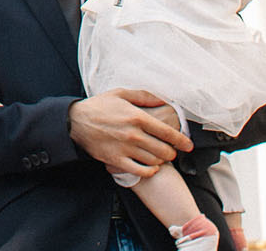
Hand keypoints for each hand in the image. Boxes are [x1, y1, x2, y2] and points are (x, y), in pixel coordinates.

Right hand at [72, 89, 187, 175]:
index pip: (167, 132)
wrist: (76, 121)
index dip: (182, 141)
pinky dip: (150, 171)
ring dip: (161, 161)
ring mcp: (125, 149)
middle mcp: (133, 134)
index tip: (188, 145)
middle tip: (171, 151)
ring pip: (154, 161)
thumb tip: (164, 99)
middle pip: (163, 150)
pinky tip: (151, 167)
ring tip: (160, 158)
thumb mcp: (122, 94)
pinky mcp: (117, 160)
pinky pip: (140, 171)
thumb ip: (144, 96)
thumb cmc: (100, 106)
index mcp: (137, 117)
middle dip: (172, 153)